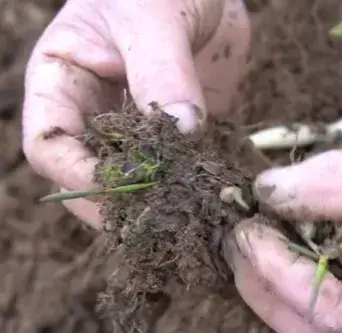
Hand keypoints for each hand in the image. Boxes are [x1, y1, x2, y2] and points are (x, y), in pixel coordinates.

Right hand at [22, 0, 249, 228]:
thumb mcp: (150, 16)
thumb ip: (161, 70)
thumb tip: (182, 130)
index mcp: (62, 82)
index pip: (50, 145)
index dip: (75, 175)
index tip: (116, 191)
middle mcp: (94, 112)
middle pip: (90, 175)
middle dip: (117, 201)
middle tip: (154, 223)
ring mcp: (137, 127)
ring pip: (134, 179)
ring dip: (156, 201)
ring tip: (184, 221)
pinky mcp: (175, 134)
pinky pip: (177, 168)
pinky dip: (190, 185)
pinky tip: (210, 198)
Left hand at [223, 106, 341, 332]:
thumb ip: (338, 181)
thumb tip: (267, 192)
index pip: (336, 315)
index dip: (279, 275)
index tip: (246, 231)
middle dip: (269, 290)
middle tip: (238, 243)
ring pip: (330, 324)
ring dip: (284, 285)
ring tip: (256, 242)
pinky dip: (310, 271)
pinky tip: (294, 240)